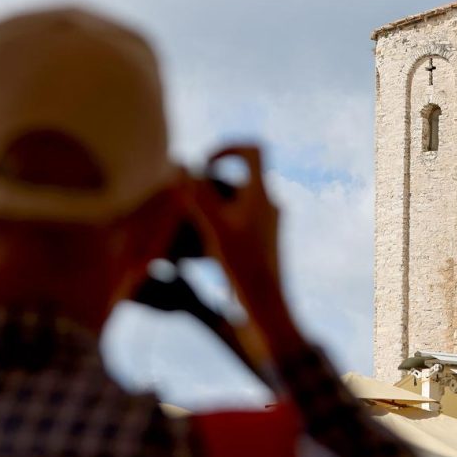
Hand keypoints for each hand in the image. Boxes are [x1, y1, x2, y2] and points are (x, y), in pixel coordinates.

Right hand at [187, 145, 301, 352]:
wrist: (266, 308)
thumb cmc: (242, 268)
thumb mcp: (214, 228)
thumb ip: (199, 195)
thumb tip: (186, 164)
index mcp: (262, 195)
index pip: (253, 150)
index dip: (228, 148)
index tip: (206, 165)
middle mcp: (270, 205)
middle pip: (240, 177)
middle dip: (211, 184)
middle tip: (187, 200)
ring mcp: (268, 224)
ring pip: (237, 202)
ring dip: (213, 207)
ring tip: (191, 226)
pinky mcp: (263, 242)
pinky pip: (240, 222)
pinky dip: (219, 226)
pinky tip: (201, 248)